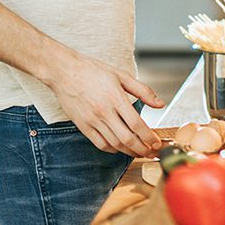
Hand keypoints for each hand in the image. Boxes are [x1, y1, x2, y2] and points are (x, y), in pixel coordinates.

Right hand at [45, 49, 164, 156]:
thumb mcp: (122, 76)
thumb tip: (160, 104)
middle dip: (142, 149)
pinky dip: (112, 149)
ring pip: (114, 144)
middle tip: (151, 152)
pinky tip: (120, 148)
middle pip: (126, 138)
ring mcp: (92, 120)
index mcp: (115, 98)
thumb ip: (143, 91)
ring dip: (129, 151)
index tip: (156, 143)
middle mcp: (103, 112)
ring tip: (139, 152)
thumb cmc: (93, 71)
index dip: (149, 137)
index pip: (136, 124)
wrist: (64, 72)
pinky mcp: (83, 126)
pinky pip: (100, 143)